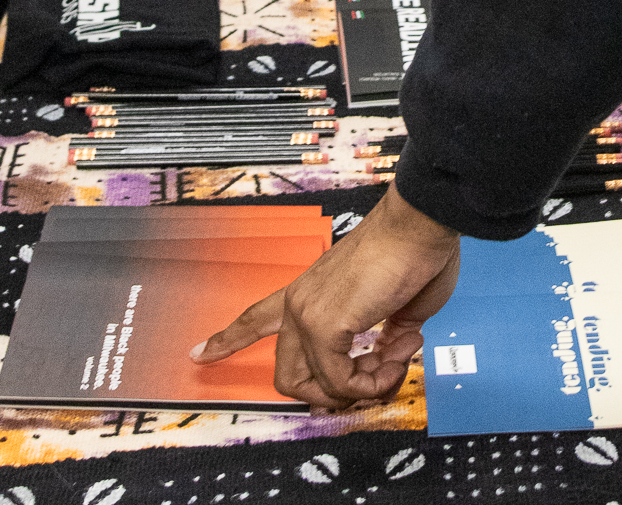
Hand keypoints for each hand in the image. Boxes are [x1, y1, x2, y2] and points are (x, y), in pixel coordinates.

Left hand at [191, 183, 460, 408]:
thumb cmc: (414, 253)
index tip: (200, 354)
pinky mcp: (324, 325)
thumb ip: (383, 338)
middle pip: (287, 376)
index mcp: (311, 291)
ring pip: (312, 387)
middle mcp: (301, 300)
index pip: (256, 317)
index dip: (227, 339)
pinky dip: (372, 383)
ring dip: (361, 389)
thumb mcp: (396, 305)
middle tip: (375, 380)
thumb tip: (385, 362)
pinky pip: (340, 382)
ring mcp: (307, 312)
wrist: (421, 225)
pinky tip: (393, 359)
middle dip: (333, 395)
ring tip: (394, 361)